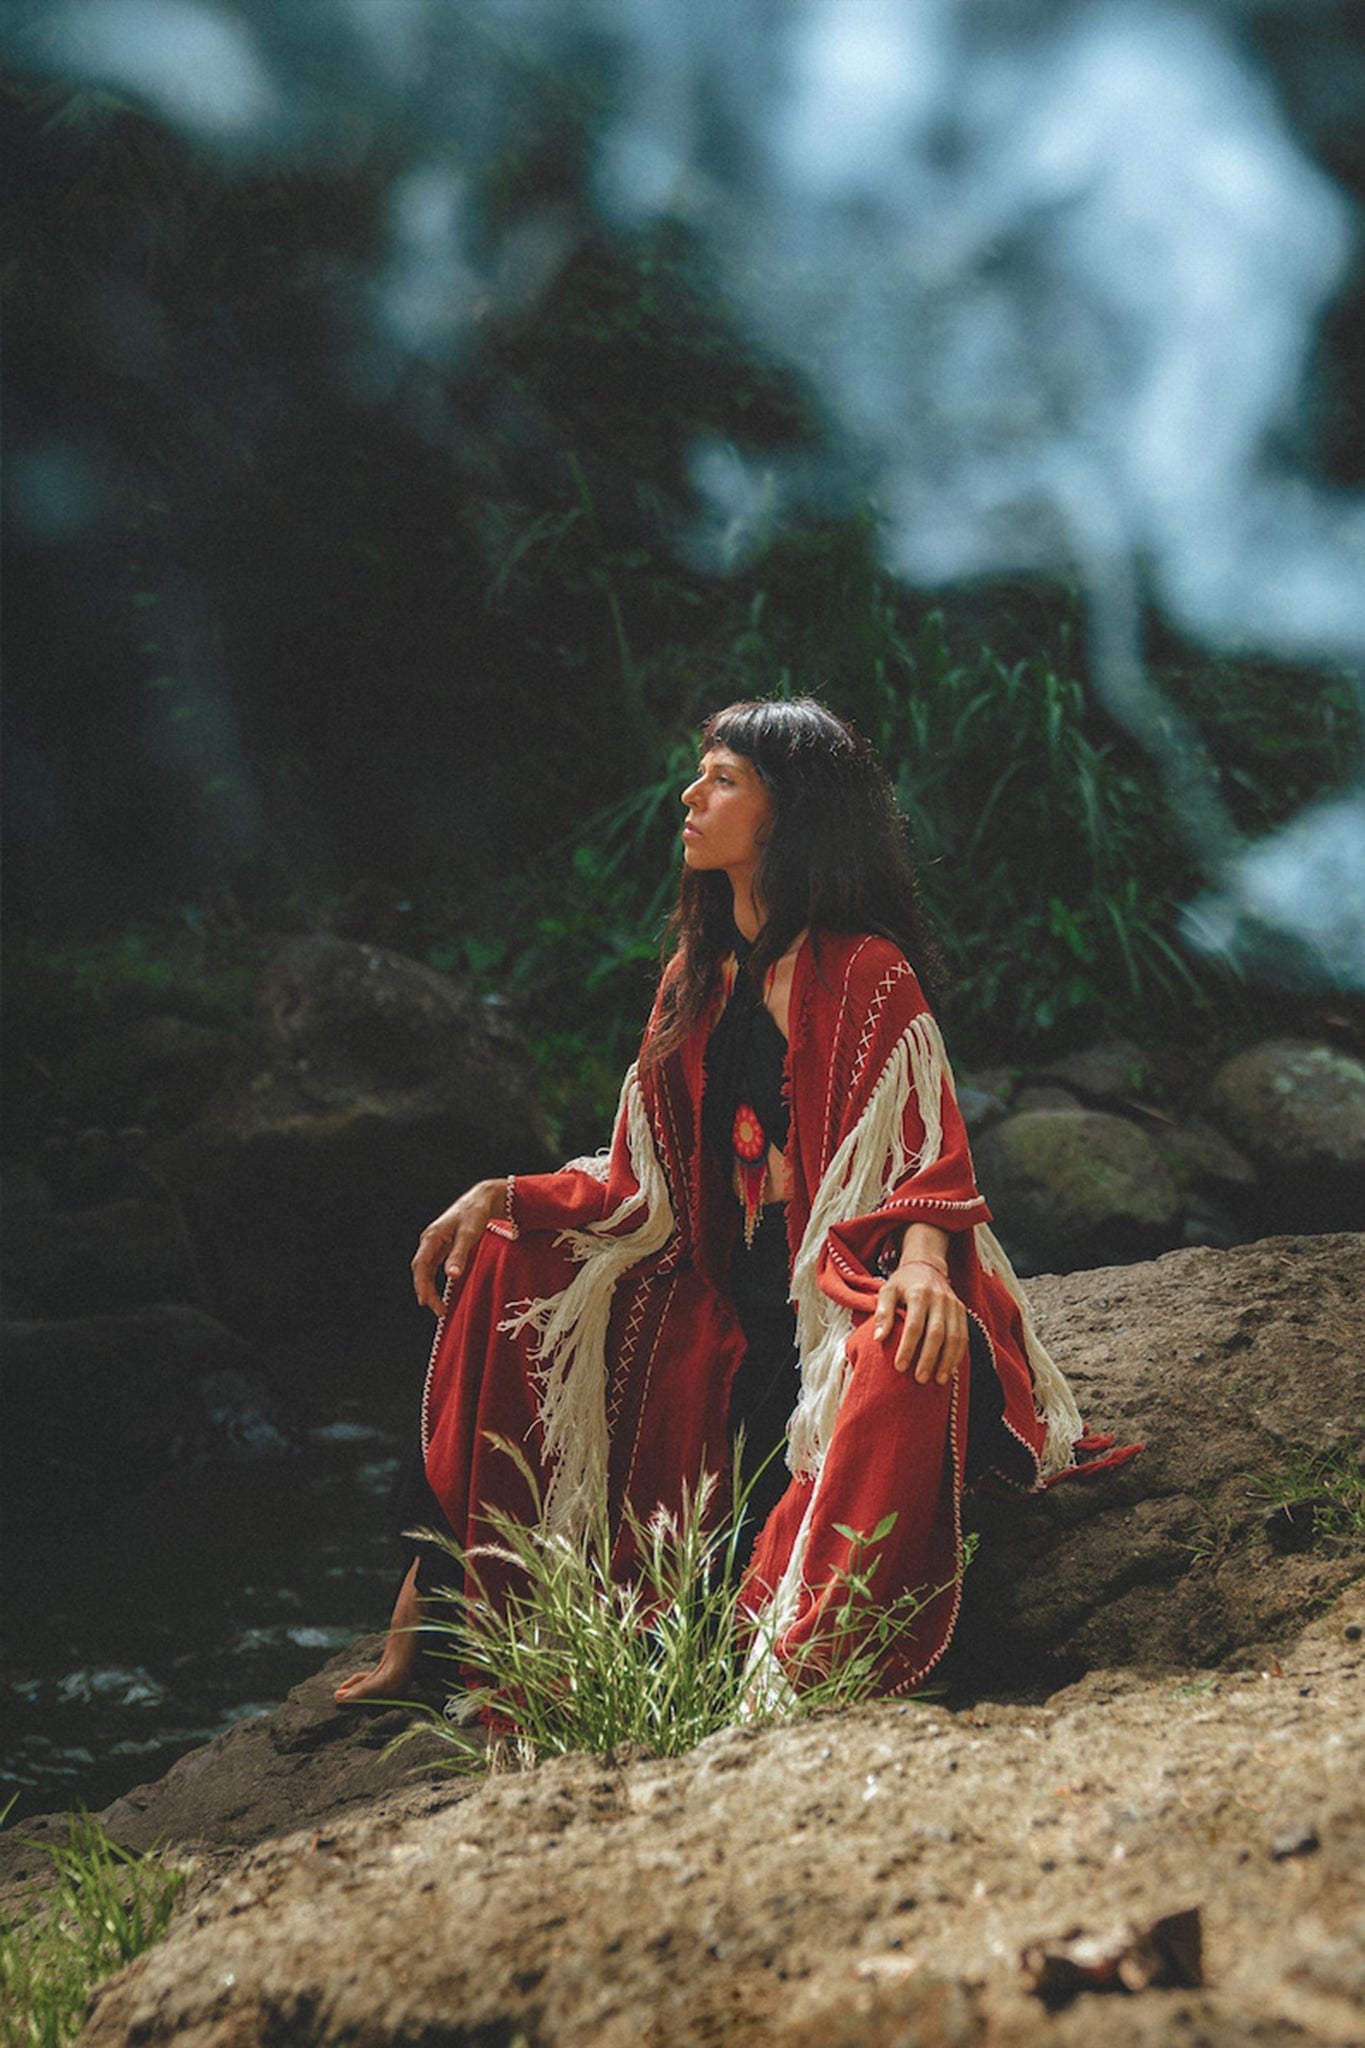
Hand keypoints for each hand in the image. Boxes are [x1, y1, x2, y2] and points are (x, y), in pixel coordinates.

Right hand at [411, 1177, 507, 1312]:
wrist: (481, 1200)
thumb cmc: (475, 1214)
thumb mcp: (469, 1234)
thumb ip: (459, 1254)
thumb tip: (451, 1276)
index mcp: (432, 1236)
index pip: (421, 1265)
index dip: (422, 1286)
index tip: (428, 1303)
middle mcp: (429, 1240)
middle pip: (420, 1270)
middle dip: (426, 1291)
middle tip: (438, 1310)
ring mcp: (434, 1243)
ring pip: (425, 1269)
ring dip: (429, 1288)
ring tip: (438, 1307)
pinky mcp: (441, 1246)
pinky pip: (432, 1266)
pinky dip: (433, 1280)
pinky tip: (437, 1292)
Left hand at [872, 1260, 967, 1385]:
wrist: (927, 1265)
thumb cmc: (903, 1283)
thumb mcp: (887, 1291)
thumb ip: (882, 1313)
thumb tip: (878, 1338)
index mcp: (919, 1293)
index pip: (914, 1325)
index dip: (907, 1347)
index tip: (900, 1367)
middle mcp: (940, 1299)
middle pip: (937, 1333)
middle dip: (929, 1358)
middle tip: (920, 1379)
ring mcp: (954, 1305)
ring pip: (955, 1337)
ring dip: (947, 1361)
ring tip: (938, 1380)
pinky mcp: (962, 1311)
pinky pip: (964, 1336)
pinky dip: (958, 1355)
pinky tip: (950, 1370)